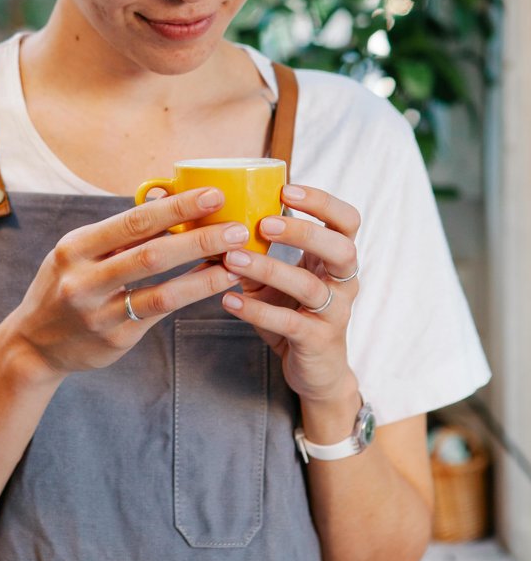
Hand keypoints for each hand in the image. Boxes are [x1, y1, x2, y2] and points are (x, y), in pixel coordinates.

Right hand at [10, 189, 243, 380]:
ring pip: (161, 290)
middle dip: (199, 238)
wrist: (33, 344)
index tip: (213, 194)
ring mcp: (99, 312)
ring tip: (236, 260)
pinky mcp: (115, 338)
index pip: (133, 220)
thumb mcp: (79, 251)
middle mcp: (84, 279)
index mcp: (76, 246)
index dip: (176, 207)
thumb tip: (164, 195)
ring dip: (204, 273)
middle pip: (151, 253)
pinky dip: (191, 294)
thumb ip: (119, 231)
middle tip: (236, 228)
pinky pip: (161, 312)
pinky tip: (216, 283)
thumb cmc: (67, 284)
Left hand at [221, 184, 360, 403]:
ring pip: (311, 287)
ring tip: (233, 260)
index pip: (347, 221)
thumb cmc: (294, 312)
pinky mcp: (318, 341)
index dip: (322, 202)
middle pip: (342, 249)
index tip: (286, 190)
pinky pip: (290, 322)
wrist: (316, 371)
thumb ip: (256, 252)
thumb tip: (212, 222)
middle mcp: (344, 283)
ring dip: (270, 269)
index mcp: (337, 259)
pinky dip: (257, 310)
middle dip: (303, 232)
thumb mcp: (276, 279)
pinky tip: (230, 299)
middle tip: (263, 224)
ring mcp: (335, 313)